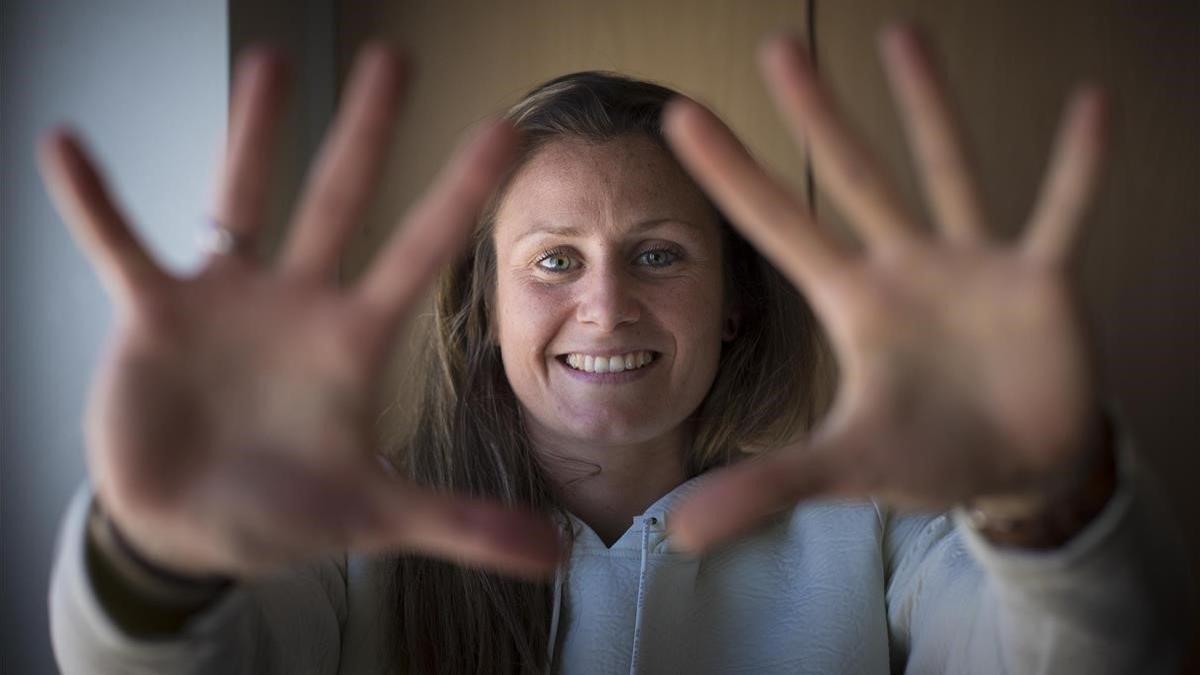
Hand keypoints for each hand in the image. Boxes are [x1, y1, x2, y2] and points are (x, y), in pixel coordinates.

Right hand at [39, 45, 561, 579]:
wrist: (190, 529)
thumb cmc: (284, 513)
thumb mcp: (372, 518)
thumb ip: (459, 523)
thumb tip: (554, 554)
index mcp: (353, 341)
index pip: (417, 254)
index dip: (458, 194)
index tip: (506, 128)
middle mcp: (297, 303)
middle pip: (340, 201)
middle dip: (366, 132)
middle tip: (395, 57)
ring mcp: (226, 301)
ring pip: (242, 198)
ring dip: (252, 134)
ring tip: (267, 63)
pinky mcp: (153, 315)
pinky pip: (119, 245)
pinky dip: (93, 203)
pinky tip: (64, 147)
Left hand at [663, 25, 1109, 551]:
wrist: (1015, 467)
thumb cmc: (926, 455)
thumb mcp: (846, 468)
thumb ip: (768, 487)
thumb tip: (678, 533)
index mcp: (854, 304)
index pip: (779, 229)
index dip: (733, 178)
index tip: (680, 117)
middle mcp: (906, 268)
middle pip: (852, 180)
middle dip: (817, 117)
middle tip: (777, 47)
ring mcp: (973, 265)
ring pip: (945, 171)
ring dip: (927, 107)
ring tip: (900, 34)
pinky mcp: (1041, 281)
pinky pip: (1061, 213)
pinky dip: (1077, 168)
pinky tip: (1090, 105)